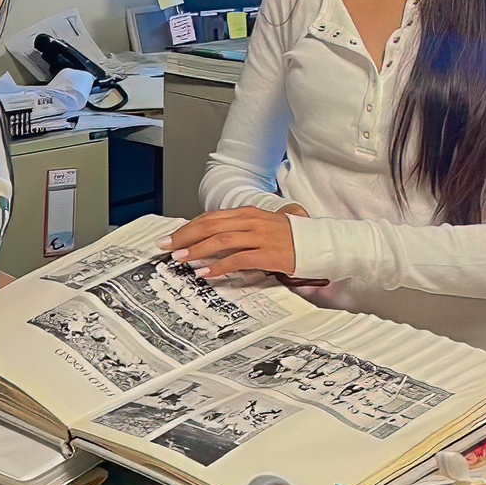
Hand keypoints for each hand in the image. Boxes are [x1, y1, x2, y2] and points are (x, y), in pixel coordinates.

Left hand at [159, 206, 319, 281]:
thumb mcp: (263, 227)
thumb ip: (240, 230)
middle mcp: (252, 221)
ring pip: (220, 240)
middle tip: (166, 247)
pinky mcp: (268, 253)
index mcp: (248, 213)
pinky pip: (238, 259)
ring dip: (196, 250)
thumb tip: (212, 240)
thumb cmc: (291, 237)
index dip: (188, 227)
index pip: (211, 218)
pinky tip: (206, 271)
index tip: (171, 237)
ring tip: (180, 258)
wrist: (319, 243)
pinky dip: (219, 265)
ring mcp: (260, 236)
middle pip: (210, 226)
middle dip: (184, 236)